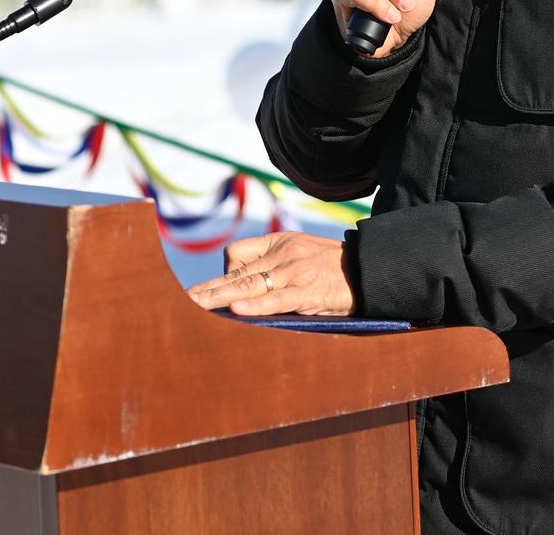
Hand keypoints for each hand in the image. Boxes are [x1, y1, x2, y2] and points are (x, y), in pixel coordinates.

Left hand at [184, 232, 355, 316]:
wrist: (369, 270)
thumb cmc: (334, 268)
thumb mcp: (302, 253)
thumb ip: (276, 264)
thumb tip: (246, 288)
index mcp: (279, 243)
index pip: (238, 254)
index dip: (222, 274)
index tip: (209, 291)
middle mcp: (283, 254)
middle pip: (236, 271)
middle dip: (209, 288)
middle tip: (184, 301)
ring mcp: (293, 272)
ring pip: (249, 285)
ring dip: (220, 298)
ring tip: (197, 307)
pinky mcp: (306, 291)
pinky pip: (274, 299)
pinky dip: (253, 305)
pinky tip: (235, 310)